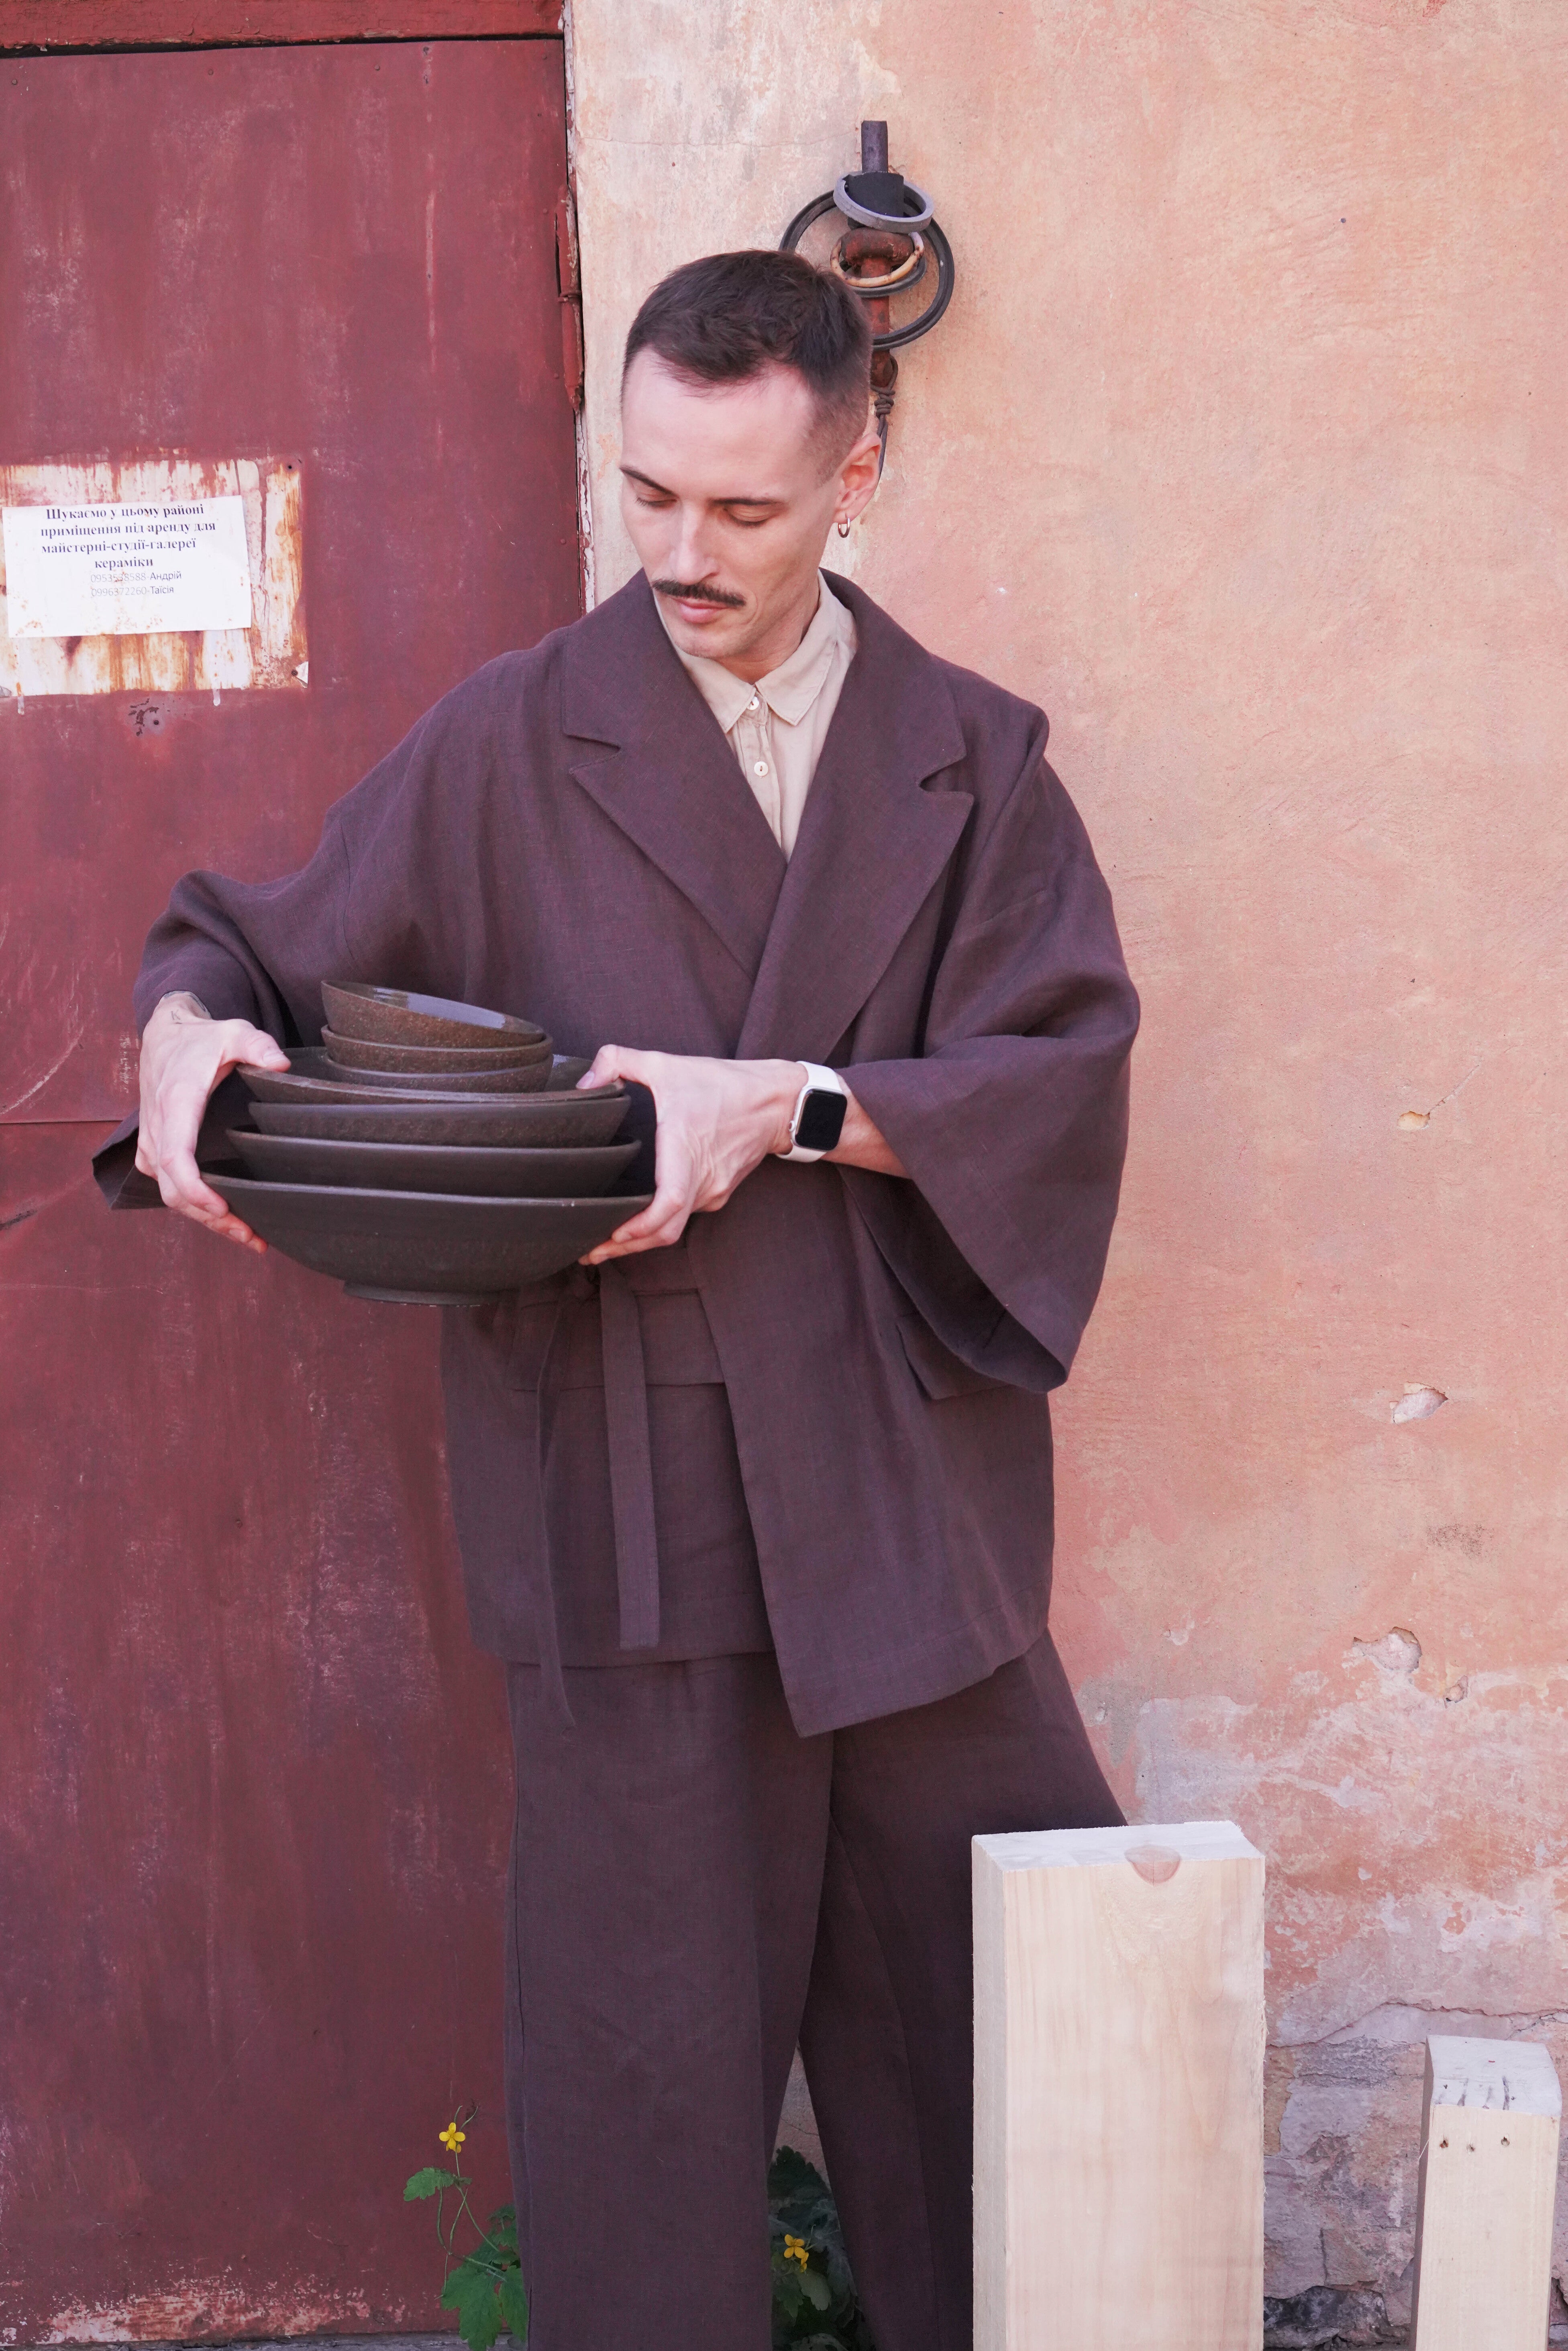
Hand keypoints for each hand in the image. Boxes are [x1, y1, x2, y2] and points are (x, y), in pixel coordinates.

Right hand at [135, 993, 290, 1251]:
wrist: (164, 1036)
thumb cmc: (201, 1039)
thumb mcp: (233, 1033)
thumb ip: (258, 1046)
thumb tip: (282, 1065)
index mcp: (176, 1104)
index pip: (177, 1158)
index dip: (197, 1190)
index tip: (224, 1209)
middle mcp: (157, 1129)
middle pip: (175, 1190)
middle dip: (212, 1218)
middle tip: (254, 1237)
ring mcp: (152, 1143)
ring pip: (171, 1195)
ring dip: (206, 1219)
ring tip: (247, 1236)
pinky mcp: (154, 1150)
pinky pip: (168, 1187)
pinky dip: (193, 1206)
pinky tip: (224, 1217)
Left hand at [577, 1048, 802, 1261]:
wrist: (776, 1103)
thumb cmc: (723, 1085)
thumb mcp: (665, 1063)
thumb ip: (618, 1061)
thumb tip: (583, 1084)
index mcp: (685, 1147)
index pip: (667, 1202)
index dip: (639, 1226)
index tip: (612, 1235)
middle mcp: (701, 1178)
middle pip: (664, 1230)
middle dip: (624, 1247)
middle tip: (590, 1253)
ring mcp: (712, 1190)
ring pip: (674, 1227)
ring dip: (641, 1238)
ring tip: (606, 1242)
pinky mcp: (718, 1193)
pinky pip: (685, 1215)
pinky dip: (661, 1222)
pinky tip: (640, 1218)